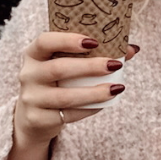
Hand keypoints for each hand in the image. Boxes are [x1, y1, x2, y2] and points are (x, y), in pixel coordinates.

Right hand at [4, 32, 136, 159]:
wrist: (33, 116)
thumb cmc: (57, 81)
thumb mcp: (66, 64)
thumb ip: (94, 54)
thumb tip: (132, 49)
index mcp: (33, 54)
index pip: (44, 41)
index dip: (68, 40)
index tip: (94, 42)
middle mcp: (28, 74)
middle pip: (58, 69)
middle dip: (89, 66)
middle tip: (114, 64)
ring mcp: (31, 98)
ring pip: (65, 96)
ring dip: (94, 92)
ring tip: (117, 88)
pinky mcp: (38, 119)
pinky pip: (67, 115)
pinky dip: (89, 109)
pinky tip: (105, 103)